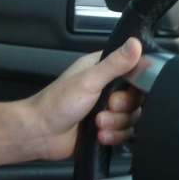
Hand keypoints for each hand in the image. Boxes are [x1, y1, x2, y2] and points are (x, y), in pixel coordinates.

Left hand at [20, 38, 143, 160]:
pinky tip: (100, 136)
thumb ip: (114, 64)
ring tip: (98, 124)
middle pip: (136, 98)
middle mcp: (106, 87)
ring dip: (116, 124)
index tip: (128, 89)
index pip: (134, 71)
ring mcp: (107, 109)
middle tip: (107, 107)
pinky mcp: (107, 128)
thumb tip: (135, 43)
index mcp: (101, 69)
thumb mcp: (89, 80)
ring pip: (132, 117)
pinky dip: (114, 136)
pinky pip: (125, 133)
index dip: (137, 82)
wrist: (41, 133)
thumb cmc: (58, 102)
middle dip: (123, 107)